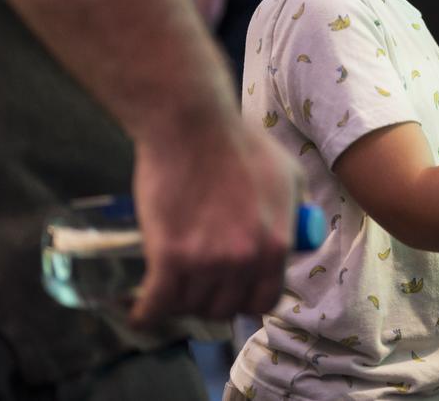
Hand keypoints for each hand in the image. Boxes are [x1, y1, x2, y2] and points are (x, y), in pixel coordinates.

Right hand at [129, 122, 298, 326]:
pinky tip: (142, 313)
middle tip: (195, 284)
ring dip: (178, 302)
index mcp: (277, 244)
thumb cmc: (239, 142)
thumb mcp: (288, 174)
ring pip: (189, 306)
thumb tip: (296, 231)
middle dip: (209, 300)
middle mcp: (245, 260)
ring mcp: (207, 261)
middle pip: (224, 308)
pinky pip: (156, 306)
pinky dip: (146, 314)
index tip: (231, 294)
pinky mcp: (168, 257)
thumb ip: (295, 209)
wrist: (193, 125)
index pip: (264, 301)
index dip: (245, 300)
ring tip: (170, 287)